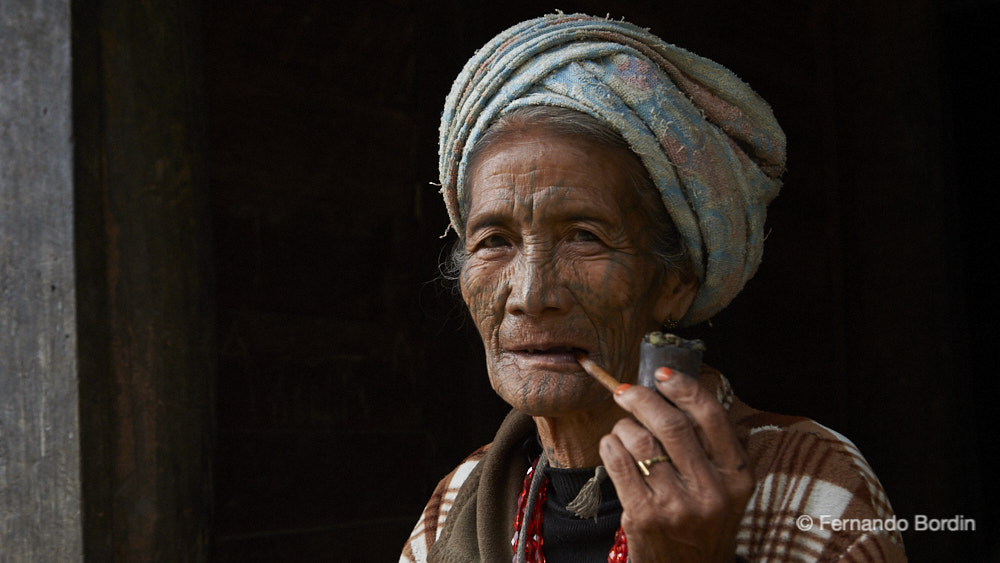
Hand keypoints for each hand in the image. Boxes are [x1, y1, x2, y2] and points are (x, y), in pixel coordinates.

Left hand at [599, 367, 752, 561]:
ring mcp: (677, 506)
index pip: (712, 417)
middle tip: (625, 391)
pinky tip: (613, 447)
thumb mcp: (724, 488)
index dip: (685, 388)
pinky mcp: (645, 517)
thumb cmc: (702, 522)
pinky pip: (618, 463)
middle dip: (642, 399)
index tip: (663, 374)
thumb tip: (675, 390)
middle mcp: (711, 491)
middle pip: (671, 425)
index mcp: (737, 476)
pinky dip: (610, 446)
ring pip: (639, 441)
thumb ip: (710, 446)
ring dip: (623, 426)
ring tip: (622, 430)